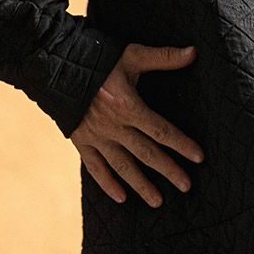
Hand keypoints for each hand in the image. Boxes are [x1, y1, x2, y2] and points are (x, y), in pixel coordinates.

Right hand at [69, 42, 205, 206]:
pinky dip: (107, 183)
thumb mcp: (131, 55)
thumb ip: (162, 57)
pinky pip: (94, 167)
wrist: (54, 65)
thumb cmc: (96, 57)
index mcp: (128, 106)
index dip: (181, 144)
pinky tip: (121, 198)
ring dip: (141, 185)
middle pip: (146, 153)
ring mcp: (96, 137)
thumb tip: (194, 52)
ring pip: (122, 166)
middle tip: (186, 186)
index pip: (161, 130)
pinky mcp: (80, 141)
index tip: (199, 158)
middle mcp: (113, 126)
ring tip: (157, 201)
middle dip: (168, 170)